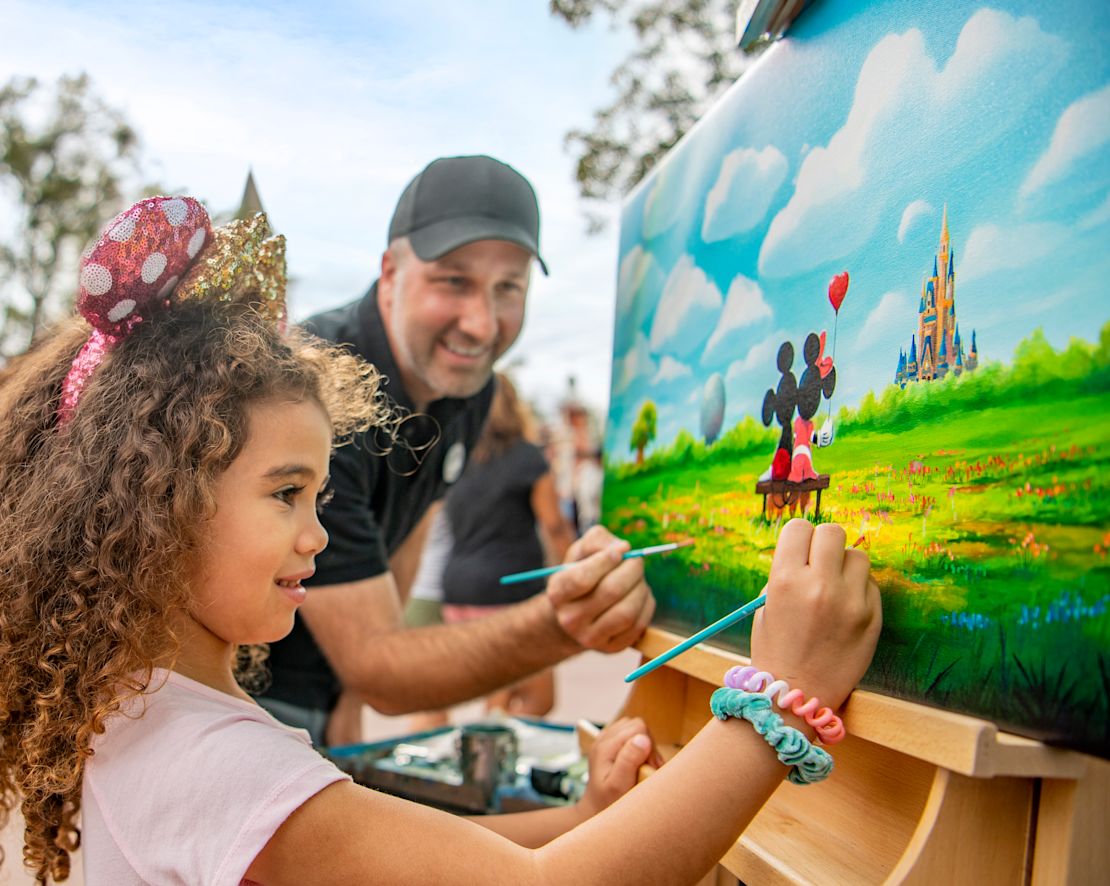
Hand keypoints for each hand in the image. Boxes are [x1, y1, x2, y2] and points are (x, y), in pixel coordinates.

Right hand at [545, 526, 655, 652]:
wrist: (579, 612)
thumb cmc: (582, 573)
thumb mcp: (581, 551)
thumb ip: (598, 540)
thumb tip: (623, 548)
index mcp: (557, 592)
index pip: (581, 578)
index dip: (606, 560)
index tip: (620, 550)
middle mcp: (569, 619)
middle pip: (611, 591)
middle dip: (632, 569)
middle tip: (636, 560)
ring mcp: (590, 638)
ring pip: (627, 611)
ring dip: (641, 588)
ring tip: (639, 579)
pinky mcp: (611, 648)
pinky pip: (639, 625)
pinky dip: (647, 605)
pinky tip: (640, 596)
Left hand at [578, 717, 655, 816]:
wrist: (594, 810)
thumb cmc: (607, 802)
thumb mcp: (618, 786)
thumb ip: (628, 761)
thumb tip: (642, 738)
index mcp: (605, 746)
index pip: (638, 728)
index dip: (649, 747)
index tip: (649, 768)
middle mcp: (603, 738)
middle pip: (636, 725)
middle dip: (648, 745)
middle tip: (648, 768)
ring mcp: (605, 739)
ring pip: (634, 728)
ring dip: (644, 746)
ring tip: (643, 767)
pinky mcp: (610, 744)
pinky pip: (630, 735)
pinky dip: (638, 747)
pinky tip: (636, 764)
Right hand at [750, 519, 880, 711]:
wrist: (798, 696)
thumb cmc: (776, 649)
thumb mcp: (767, 605)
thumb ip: (787, 572)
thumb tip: (812, 550)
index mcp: (785, 580)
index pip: (798, 527)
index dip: (799, 537)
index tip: (800, 549)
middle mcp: (818, 585)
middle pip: (832, 532)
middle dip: (825, 543)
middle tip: (821, 562)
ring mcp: (850, 601)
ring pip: (858, 555)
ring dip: (846, 565)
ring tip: (836, 587)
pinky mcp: (872, 617)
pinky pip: (870, 584)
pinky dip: (859, 591)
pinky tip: (846, 610)